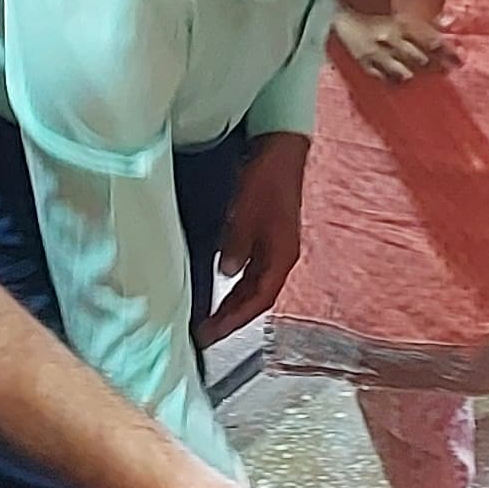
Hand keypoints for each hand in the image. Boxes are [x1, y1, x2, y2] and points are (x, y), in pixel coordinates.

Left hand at [201, 131, 310, 343]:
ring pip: (253, 287)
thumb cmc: (267, 179)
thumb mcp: (247, 212)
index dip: (236, 319)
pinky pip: (251, 272)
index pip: (259, 300)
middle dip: (232, 319)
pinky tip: (221, 289)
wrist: (280, 153)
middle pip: (257, 299)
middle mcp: (280, 257)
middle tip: (206, 335)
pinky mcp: (266, 239)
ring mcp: (274, 249)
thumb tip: (227, 272)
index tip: (213, 334)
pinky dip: (236, 286)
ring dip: (233, 305)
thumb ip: (237, 245)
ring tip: (211, 320)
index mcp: (282, 255)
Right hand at [335, 6, 453, 83]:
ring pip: (403, 72)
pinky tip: (399, 80)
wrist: (344, 16)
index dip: (448, 53)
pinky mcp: (365, 63)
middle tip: (444, 70)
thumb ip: (426, 23)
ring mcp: (378, 53)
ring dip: (414, 75)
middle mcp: (393, 39)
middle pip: (421, 59)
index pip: (433, 41)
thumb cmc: (379, 16)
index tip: (459, 62)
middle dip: (435, 67)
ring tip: (416, 75)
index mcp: (404, 23)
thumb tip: (448, 25)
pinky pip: (383, 78)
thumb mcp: (404, 15)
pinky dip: (394, 81)